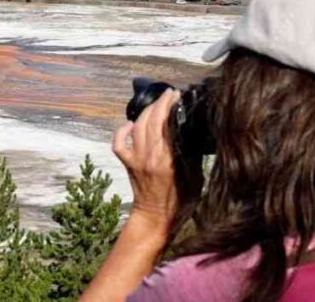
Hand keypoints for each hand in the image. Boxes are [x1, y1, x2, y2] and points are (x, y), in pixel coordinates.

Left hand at [112, 89, 180, 229]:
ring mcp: (135, 159)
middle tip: (169, 94)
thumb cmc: (181, 202)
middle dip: (159, 103)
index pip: (166, 123)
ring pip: (136, 127)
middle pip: (150, 121)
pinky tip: (130, 124)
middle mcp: (149, 156)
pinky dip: (123, 130)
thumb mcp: (195, 177)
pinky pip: (120, 142)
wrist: (156, 219)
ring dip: (146, 112)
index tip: (177, 95)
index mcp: (167, 159)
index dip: (170, 106)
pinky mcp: (128, 163)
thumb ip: (191, 154)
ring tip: (157, 104)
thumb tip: (191, 131)